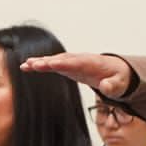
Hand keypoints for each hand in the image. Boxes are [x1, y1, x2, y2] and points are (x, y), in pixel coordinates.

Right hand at [18, 52, 134, 98]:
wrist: (117, 71)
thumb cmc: (119, 78)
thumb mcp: (120, 84)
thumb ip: (113, 85)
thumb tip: (106, 86)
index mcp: (93, 63)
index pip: (77, 62)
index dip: (64, 63)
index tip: (52, 64)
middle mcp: (80, 59)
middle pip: (62, 59)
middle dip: (48, 61)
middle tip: (33, 64)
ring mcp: (73, 61)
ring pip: (55, 59)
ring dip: (40, 61)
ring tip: (25, 64)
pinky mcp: (67, 65)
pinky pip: (52, 63)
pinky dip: (40, 64)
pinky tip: (27, 66)